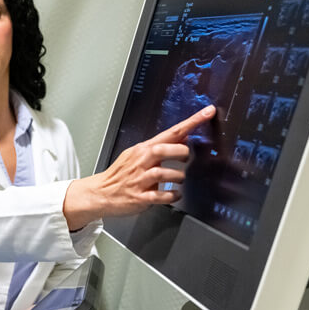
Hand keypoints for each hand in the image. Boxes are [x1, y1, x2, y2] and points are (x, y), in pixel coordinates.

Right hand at [63, 105, 215, 230]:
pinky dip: (173, 196)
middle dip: (181, 153)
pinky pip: (162, 196)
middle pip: (165, 149)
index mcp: (143, 149)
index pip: (172, 131)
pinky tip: (175, 195)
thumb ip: (160, 147)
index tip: (208, 112)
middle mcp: (142, 161)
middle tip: (184, 159)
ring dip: (178, 177)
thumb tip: (183, 137)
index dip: (191, 122)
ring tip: (178, 181)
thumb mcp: (137, 155)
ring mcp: (140, 179)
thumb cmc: (121, 174)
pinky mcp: (140, 197)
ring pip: (165, 173)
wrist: (100, 193)